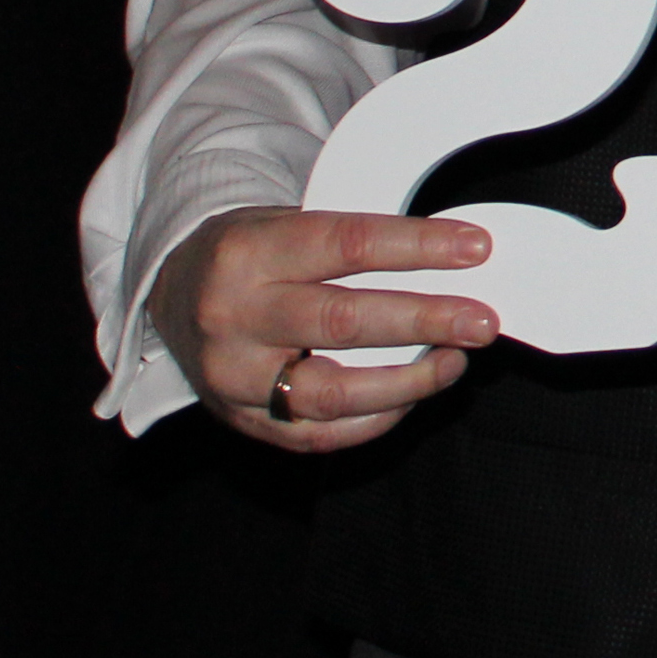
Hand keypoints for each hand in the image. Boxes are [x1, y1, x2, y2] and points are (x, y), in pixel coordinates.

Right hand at [147, 206, 497, 452]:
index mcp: (247, 254)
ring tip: (456, 359)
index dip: (418, 247)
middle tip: (482, 321)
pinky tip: (415, 394)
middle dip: (425, 320)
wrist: (173, 296)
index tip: (474, 249)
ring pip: (336, 391)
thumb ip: (351, 240)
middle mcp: (234, 317)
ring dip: (411, 380)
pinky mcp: (244, 421)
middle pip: (343, 322)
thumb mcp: (282, 223)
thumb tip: (448, 255)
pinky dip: (380, 417)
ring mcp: (236, 377)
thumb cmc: (249, 257)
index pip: (346, 244)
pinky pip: (323, 435)